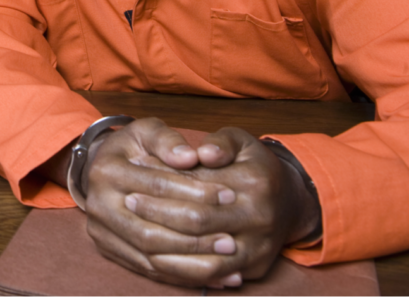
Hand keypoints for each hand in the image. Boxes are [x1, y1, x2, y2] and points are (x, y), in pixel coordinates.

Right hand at [82, 118, 242, 287]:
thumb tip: (190, 157)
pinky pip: (148, 269)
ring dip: (191, 262)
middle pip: (150, 230)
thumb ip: (168, 140)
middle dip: (195, 237)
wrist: (104, 170)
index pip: (157, 186)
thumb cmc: (134, 148)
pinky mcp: (108, 250)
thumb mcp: (148, 131)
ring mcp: (101, 231)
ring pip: (150, 256)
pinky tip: (214, 274)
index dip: (196, 192)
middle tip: (231, 239)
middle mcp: (98, 205)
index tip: (229, 195)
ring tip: (226, 257)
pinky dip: (182, 275)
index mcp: (107, 171)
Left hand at [123, 128, 320, 287]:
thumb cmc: (254, 166)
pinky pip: (212, 275)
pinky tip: (156, 256)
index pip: (199, 187)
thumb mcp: (241, 142)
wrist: (289, 202)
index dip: (164, 184)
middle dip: (158, 213)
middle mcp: (259, 218)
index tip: (135, 178)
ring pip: (203, 257)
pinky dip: (182, 270)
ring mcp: (258, 248)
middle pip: (197, 223)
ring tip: (135, 232)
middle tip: (128, 202)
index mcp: (254, 183)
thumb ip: (220, 142)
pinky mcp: (254, 268)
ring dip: (166, 248)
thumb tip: (202, 152)